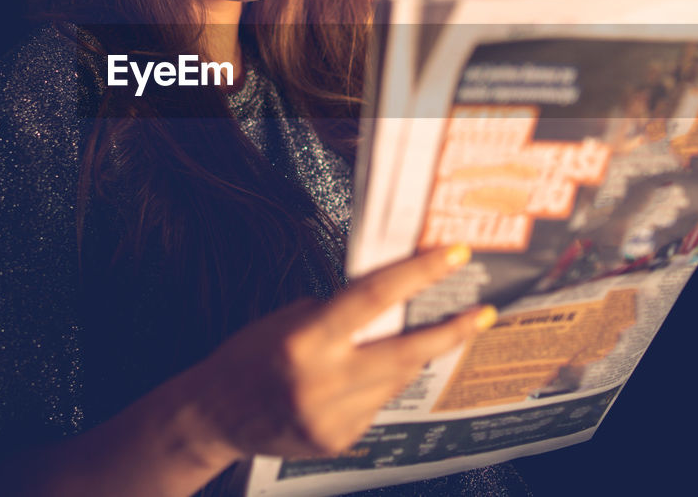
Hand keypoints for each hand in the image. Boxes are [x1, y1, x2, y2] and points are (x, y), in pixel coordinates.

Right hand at [182, 244, 496, 459]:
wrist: (215, 416)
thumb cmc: (248, 355)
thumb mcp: (288, 319)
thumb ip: (338, 312)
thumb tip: (391, 299)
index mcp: (305, 340)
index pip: (372, 298)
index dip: (417, 274)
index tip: (452, 256)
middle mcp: (322, 382)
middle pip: (405, 351)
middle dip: (450, 330)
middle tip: (482, 311)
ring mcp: (334, 418)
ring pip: (396, 379)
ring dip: (412, 355)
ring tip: (421, 336)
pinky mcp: (340, 440)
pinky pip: (377, 403)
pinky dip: (381, 383)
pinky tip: (364, 375)